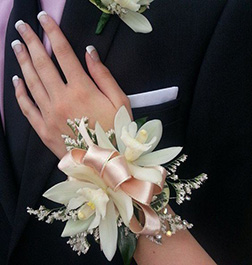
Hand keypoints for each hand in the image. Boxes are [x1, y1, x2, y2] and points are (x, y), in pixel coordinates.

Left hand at [11, 12, 131, 158]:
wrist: (106, 164)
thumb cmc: (117, 132)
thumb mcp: (119, 101)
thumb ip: (103, 75)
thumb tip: (89, 52)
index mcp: (82, 89)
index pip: (63, 52)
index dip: (52, 32)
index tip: (43, 17)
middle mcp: (61, 98)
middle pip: (42, 63)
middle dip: (31, 41)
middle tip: (22, 26)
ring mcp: (49, 115)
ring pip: (31, 82)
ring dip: (22, 61)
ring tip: (17, 45)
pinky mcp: (43, 130)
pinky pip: (27, 107)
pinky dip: (20, 92)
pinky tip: (16, 80)